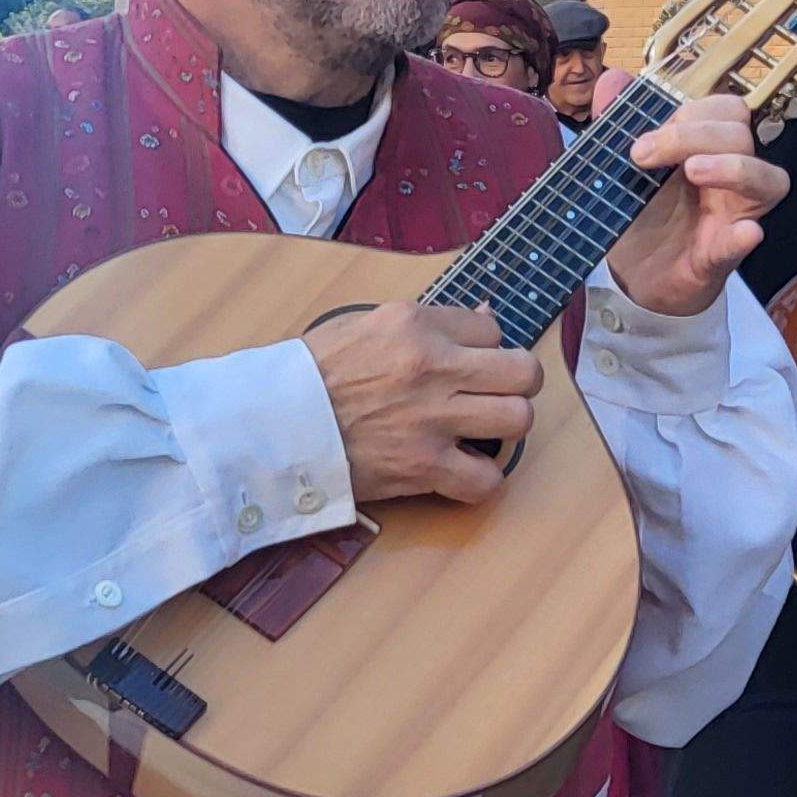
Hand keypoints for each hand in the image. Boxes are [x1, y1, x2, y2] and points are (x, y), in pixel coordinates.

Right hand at [302, 304, 542, 505]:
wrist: (272, 425)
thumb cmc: (312, 375)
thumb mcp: (365, 325)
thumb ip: (428, 321)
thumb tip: (484, 318)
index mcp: (415, 325)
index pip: (492, 328)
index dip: (484, 348)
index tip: (466, 363)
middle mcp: (431, 367)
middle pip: (524, 371)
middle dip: (517, 383)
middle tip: (495, 394)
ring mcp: (431, 418)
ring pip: (518, 419)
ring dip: (505, 426)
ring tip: (481, 429)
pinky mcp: (423, 466)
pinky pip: (487, 479)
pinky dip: (480, 479)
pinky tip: (462, 468)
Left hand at [600, 82, 786, 318]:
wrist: (632, 276)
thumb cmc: (641, 214)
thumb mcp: (623, 165)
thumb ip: (619, 121)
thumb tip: (613, 78)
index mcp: (708, 149)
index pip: (726, 111)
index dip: (691, 114)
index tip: (641, 140)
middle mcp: (730, 178)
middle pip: (741, 136)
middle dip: (694, 135)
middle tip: (644, 156)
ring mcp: (733, 215)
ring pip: (768, 180)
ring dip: (733, 168)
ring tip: (694, 172)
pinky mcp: (722, 256)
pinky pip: (745, 242)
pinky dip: (745, 237)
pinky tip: (744, 233)